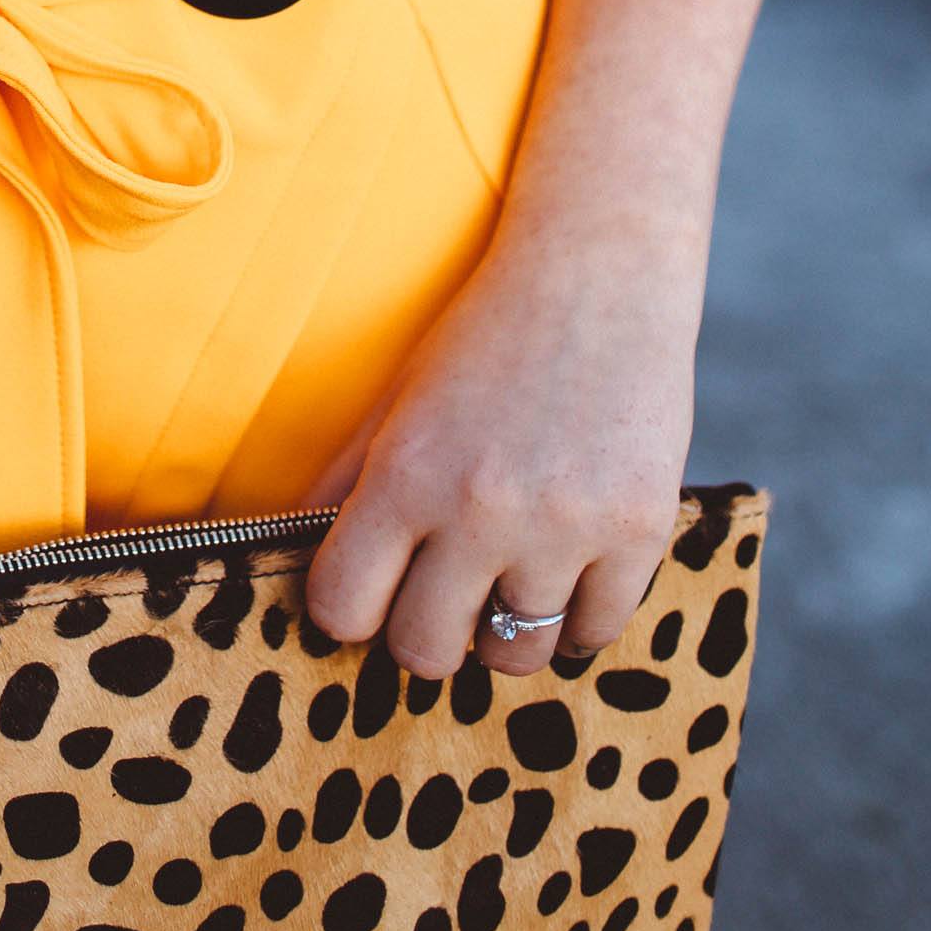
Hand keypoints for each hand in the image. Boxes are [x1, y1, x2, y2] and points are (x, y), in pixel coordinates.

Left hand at [301, 219, 699, 680]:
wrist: (602, 273)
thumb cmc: (489, 334)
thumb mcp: (400, 395)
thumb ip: (347, 479)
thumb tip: (292, 549)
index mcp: (407, 472)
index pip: (342, 609)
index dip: (349, 608)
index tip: (372, 588)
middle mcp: (481, 509)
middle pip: (424, 652)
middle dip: (426, 630)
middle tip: (443, 589)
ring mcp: (565, 527)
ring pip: (514, 656)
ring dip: (505, 628)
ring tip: (510, 573)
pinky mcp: (638, 533)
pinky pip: (592, 636)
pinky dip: (576, 617)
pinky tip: (567, 566)